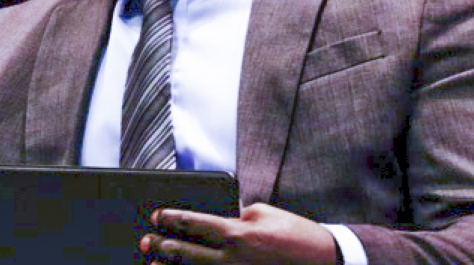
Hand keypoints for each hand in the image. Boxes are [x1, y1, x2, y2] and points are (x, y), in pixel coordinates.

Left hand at [140, 203, 336, 264]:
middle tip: (146, 243)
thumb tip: (211, 223)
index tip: (156, 217)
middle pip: (185, 253)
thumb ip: (233, 217)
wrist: (326, 261)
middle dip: (162, 247)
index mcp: (236, 233)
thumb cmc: (294, 234)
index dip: (170, 219)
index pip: (192, 223)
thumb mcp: (262, 213)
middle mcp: (232, 258)